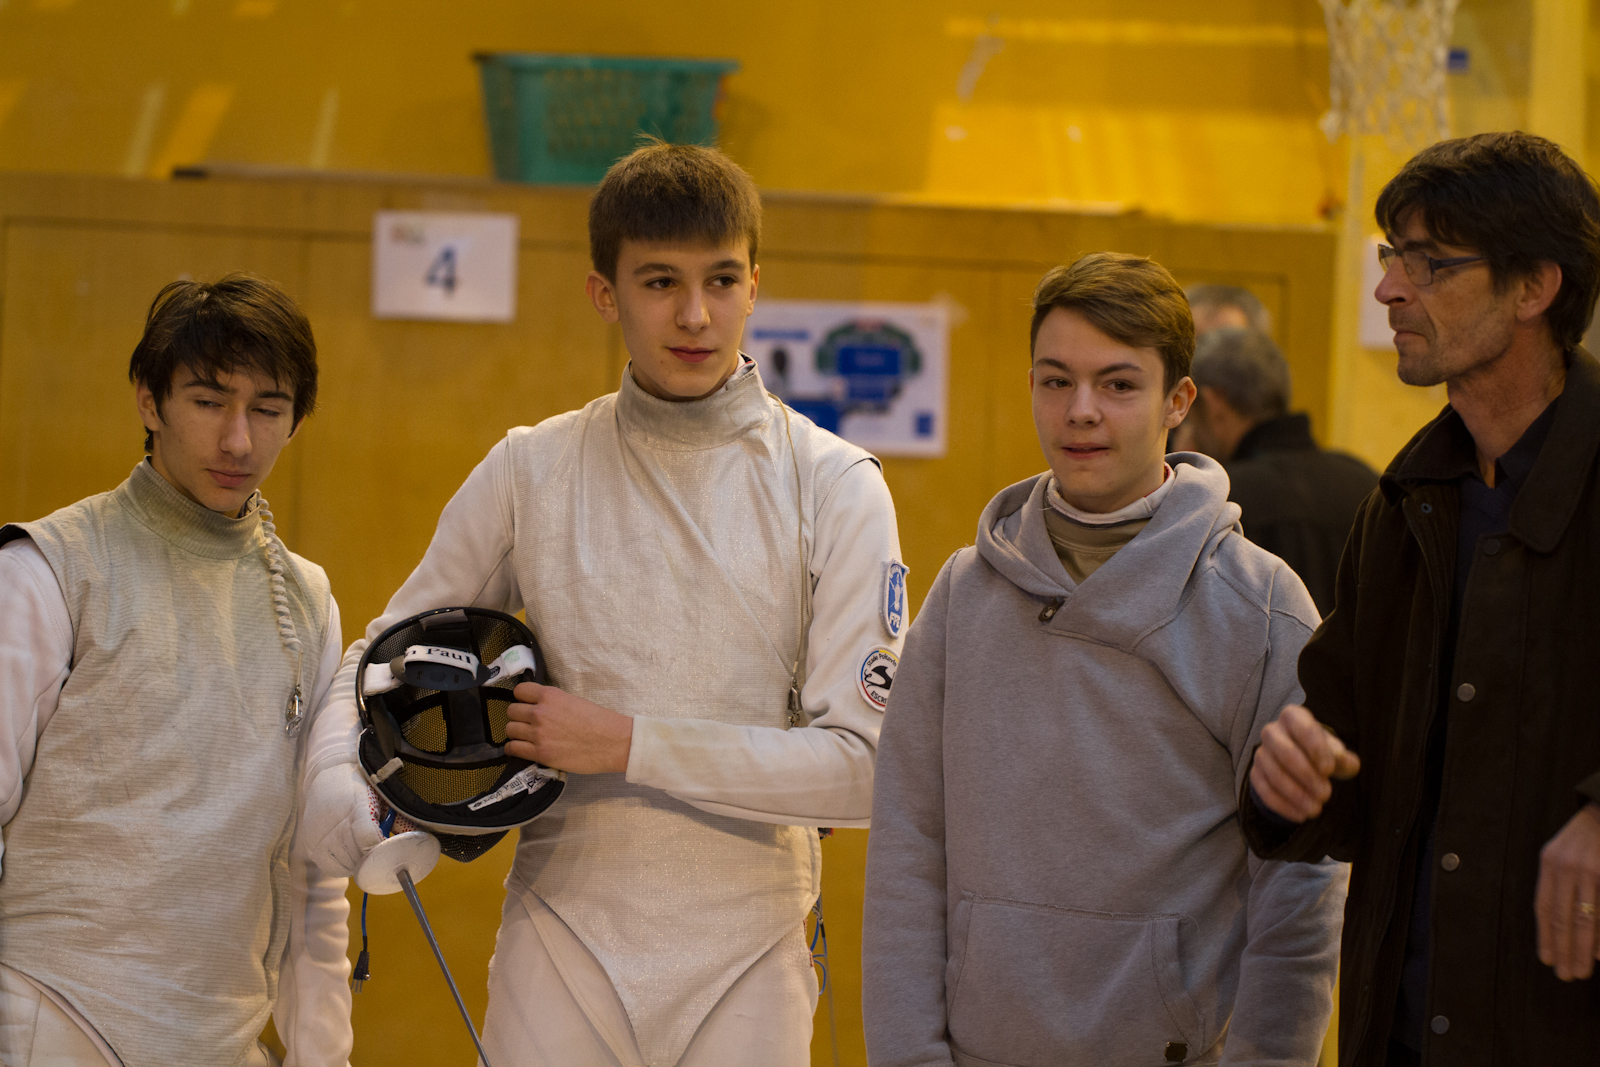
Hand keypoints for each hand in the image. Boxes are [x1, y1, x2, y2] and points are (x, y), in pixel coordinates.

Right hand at [299, 761, 412, 876]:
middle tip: (379, 849)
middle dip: (373, 858)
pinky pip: (331, 867)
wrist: (328, 775)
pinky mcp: (311, 842)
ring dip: (358, 863)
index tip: (390, 850)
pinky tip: (350, 852)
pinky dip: (344, 865)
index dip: (382, 849)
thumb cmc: (362, 786)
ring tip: (363, 848)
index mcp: (356, 806)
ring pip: (346, 864)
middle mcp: (334, 821)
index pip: (368, 839)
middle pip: (358, 856)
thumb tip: (418, 841)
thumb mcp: (383, 798)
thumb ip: (399, 820)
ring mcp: (319, 833)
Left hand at [506, 681, 632, 774]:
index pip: (519, 691)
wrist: (613, 742)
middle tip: (526, 723)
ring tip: (524, 737)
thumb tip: (539, 708)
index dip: (522, 698)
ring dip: (516, 732)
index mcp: (550, 695)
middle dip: (518, 716)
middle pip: (511, 711)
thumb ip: (553, 703)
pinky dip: (513, 749)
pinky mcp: (540, 753)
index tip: (525, 704)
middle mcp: (540, 712)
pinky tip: (520, 749)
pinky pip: (513, 748)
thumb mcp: (573, 701)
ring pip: (510, 729)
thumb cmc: (600, 722)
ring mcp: (538, 734)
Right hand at [1249, 704, 1360, 822]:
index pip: (1303, 728)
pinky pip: (1264, 791)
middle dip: (1306, 775)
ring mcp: (1261, 753)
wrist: (1298, 760)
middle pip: (1285, 752)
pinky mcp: (1255, 774)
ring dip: (1296, 794)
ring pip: (1274, 774)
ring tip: (1316, 809)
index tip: (1329, 771)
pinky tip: (1301, 815)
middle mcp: (1272, 732)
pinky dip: (1283, 806)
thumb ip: (1343, 757)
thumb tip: (1348, 763)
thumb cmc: (1320, 752)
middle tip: (1326, 794)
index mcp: (1293, 717)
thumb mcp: (1334, 751)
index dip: (1316, 749)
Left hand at [1537, 802, 1599, 980]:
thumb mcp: (1562, 852)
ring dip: (1584, 948)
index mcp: (1551, 862)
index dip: (1545, 935)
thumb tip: (1559, 923)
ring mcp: (1593, 871)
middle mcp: (1569, 867)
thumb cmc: (1586, 836)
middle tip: (1566, 974)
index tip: (1547, 959)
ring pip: (1587, 919)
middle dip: (1564, 949)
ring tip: (1582, 969)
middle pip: (1563, 917)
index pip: (1544, 907)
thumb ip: (1559, 882)